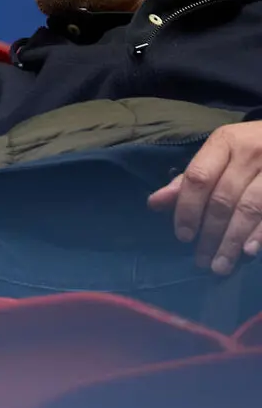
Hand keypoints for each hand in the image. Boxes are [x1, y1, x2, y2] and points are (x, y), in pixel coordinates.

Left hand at [149, 121, 261, 274]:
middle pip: (223, 198)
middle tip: (201, 260)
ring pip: (249, 209)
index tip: (183, 236)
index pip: (199, 178)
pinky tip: (249, 252)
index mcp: (225, 142)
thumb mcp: (219, 155)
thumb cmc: (248, 149)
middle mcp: (250, 153)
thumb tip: (155, 203)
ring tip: (221, 265)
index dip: (188, 208)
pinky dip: (259, 234)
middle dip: (210, 233)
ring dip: (233, 241)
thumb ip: (188, 181)